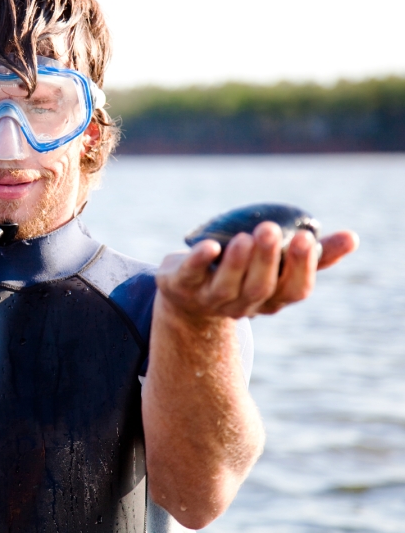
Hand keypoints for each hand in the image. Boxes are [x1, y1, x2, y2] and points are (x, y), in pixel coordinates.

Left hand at [156, 221, 358, 320]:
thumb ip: (311, 255)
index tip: (307, 237)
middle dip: (268, 259)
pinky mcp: (180, 286)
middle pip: (260, 287)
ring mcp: (210, 298)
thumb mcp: (275, 266)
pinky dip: (199, 261)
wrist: (185, 293)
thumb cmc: (240, 273)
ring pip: (227, 286)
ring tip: (245, 236)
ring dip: (237, 262)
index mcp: (271, 298)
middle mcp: (243, 304)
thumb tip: (352, 238)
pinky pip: (191, 276)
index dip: (302, 267)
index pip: (294, 290)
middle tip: (272, 229)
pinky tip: (208, 245)